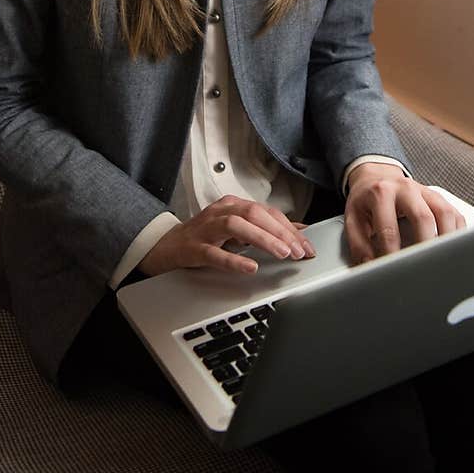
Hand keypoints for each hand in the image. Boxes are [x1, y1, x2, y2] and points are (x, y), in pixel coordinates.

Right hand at [138, 196, 316, 277]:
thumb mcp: (237, 229)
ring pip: (236, 226)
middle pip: (255, 214)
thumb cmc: (205, 237)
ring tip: (282, 254)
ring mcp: (206, 229)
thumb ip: (264, 229)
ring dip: (263, 239)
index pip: (267, 212)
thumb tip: (298, 232)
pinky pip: (214, 253)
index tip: (307, 245)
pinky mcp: (193, 248)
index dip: (290, 228)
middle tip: (299, 251)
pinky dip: (234, 260)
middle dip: (281, 232)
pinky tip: (250, 267)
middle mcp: (221, 212)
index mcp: (234, 205)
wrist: (166, 246)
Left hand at [344, 163, 464, 264]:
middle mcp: (406, 188)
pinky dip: (457, 236)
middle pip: (423, 218)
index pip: (389, 229)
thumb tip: (369, 268)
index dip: (392, 255)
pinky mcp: (441, 198)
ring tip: (441, 263)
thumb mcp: (353, 219)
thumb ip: (359, 245)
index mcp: (381, 193)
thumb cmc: (366, 202)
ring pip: (444, 214)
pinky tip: (452, 252)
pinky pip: (455, 216)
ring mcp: (426, 192)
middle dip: (424, 247)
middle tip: (423, 270)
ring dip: (445, 241)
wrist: (377, 177)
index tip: (393, 273)